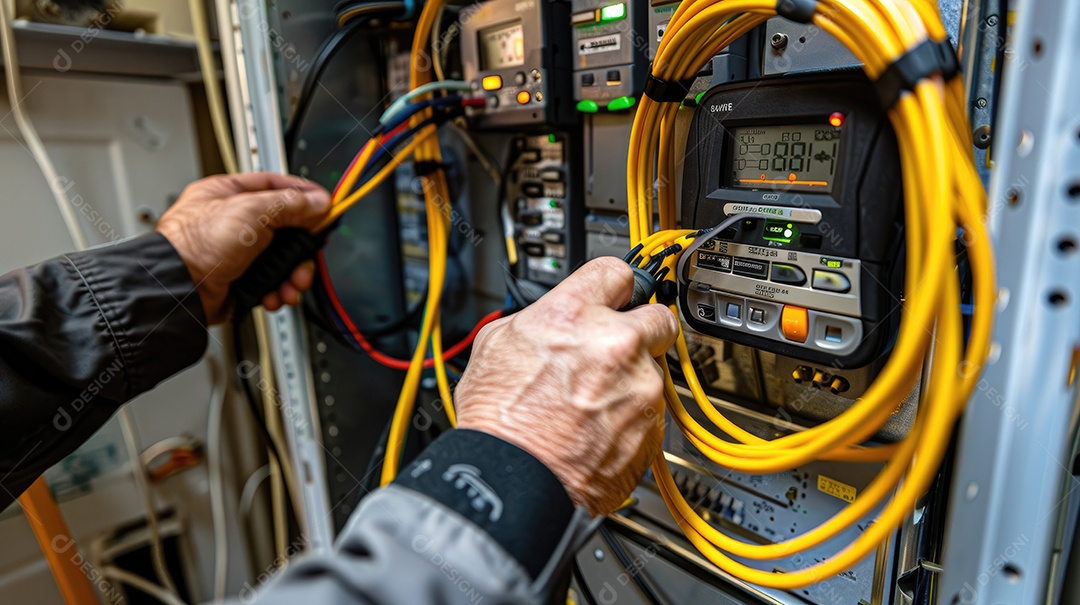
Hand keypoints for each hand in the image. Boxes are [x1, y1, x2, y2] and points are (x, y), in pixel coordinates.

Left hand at [155, 172, 331, 323]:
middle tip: (309, 255)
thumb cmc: (196, 244)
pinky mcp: (240, 280)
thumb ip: (290, 204)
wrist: (179, 289)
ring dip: (293, 274)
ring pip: (282, 260)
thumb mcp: (251, 211)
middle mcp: (234, 222)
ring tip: (292, 284)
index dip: (304, 196)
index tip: (325, 207)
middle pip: (285, 229)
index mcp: (229, 194)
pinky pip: (272, 282)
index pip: (277, 187)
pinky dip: (278, 290)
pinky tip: (276, 294)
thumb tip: (317, 202)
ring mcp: (237, 253)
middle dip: (301, 248)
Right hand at [455, 257, 678, 514]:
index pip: (615, 272)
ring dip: (630, 380)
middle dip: (640, 329)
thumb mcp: (496, 343)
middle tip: (616, 349)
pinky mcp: (653, 426)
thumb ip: (540, 320)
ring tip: (590, 403)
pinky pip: (650, 410)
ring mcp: (639, 387)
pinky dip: (630, 417)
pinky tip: (596, 428)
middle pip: (656, 316)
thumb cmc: (499, 422)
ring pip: (652, 369)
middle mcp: (615, 345)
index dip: (613, 286)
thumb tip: (555, 320)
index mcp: (573, 315)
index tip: (616, 295)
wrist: (516, 481)